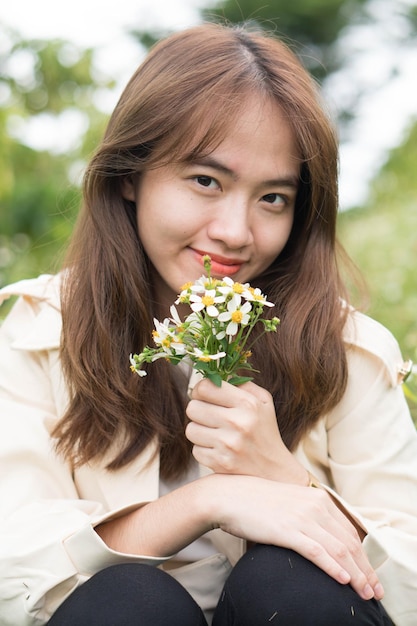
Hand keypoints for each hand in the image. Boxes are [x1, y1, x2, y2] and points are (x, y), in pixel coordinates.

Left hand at [186, 379, 305, 482]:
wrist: (274, 471)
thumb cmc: (265, 431)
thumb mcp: (263, 402)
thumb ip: (242, 383)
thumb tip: (215, 374)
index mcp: (247, 403)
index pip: (205, 387)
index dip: (200, 391)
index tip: (204, 396)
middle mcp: (238, 422)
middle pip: (192, 407)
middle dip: (198, 411)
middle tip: (209, 416)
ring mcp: (228, 444)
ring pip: (190, 429)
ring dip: (199, 431)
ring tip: (214, 434)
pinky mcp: (220, 463)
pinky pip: (195, 450)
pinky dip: (204, 450)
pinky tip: (218, 450)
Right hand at [206, 473, 383, 601]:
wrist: (228, 495)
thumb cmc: (255, 501)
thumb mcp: (290, 502)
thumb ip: (309, 515)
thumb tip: (323, 537)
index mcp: (317, 498)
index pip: (350, 532)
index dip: (364, 556)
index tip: (370, 575)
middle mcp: (315, 505)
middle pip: (349, 542)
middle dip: (365, 570)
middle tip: (373, 591)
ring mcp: (302, 517)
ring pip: (338, 550)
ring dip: (355, 575)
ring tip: (364, 593)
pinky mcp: (287, 530)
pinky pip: (317, 552)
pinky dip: (333, 567)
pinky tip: (343, 580)